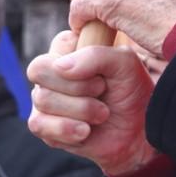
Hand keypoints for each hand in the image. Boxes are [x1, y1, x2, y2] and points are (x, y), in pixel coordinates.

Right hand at [28, 30, 157, 175]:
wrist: (136, 132)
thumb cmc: (131, 92)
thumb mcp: (125, 65)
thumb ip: (96, 55)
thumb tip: (60, 67)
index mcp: (69, 50)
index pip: (57, 44)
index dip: (78, 60)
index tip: (102, 73)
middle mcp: (51, 73)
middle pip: (40, 70)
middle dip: (79, 85)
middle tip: (102, 91)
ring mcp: (44, 99)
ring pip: (43, 98)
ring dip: (82, 109)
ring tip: (102, 113)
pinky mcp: (43, 126)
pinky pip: (39, 124)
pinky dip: (68, 128)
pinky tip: (86, 131)